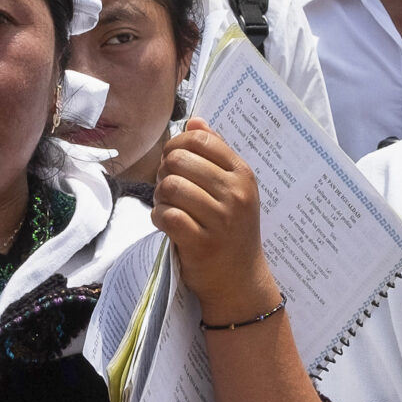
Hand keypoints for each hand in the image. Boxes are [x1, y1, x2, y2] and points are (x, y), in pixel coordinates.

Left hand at [154, 119, 279, 324]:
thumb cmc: (230, 231)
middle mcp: (235, 193)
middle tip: (168, 190)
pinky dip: (159, 218)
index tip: (175, 164)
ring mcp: (220, 219)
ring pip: (170, 186)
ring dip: (160, 196)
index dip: (176, 147)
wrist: (239, 280)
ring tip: (168, 207)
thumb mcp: (233, 189)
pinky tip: (168, 224)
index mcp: (242, 174)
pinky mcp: (201, 243)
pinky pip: (166, 215)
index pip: (200, 140)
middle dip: (164, 172)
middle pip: (178, 160)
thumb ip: (214, 154)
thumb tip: (195, 121)